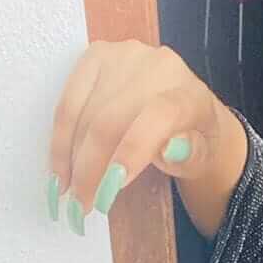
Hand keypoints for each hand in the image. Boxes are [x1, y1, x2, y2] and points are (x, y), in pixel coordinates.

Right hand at [46, 39, 224, 232]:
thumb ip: (191, 156)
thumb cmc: (194, 139)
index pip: (158, 117)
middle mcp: (159, 67)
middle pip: (112, 120)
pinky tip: (60, 169)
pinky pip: (69, 103)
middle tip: (82, 206)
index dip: (131, 152)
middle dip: (91, 170)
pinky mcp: (96, 56)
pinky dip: (60, 140)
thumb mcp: (202, 158)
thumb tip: (170, 148)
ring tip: (69, 193)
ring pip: (85, 114)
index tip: (109, 189)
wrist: (185, 108)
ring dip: (71, 160)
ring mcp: (124, 57)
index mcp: (191, 94)